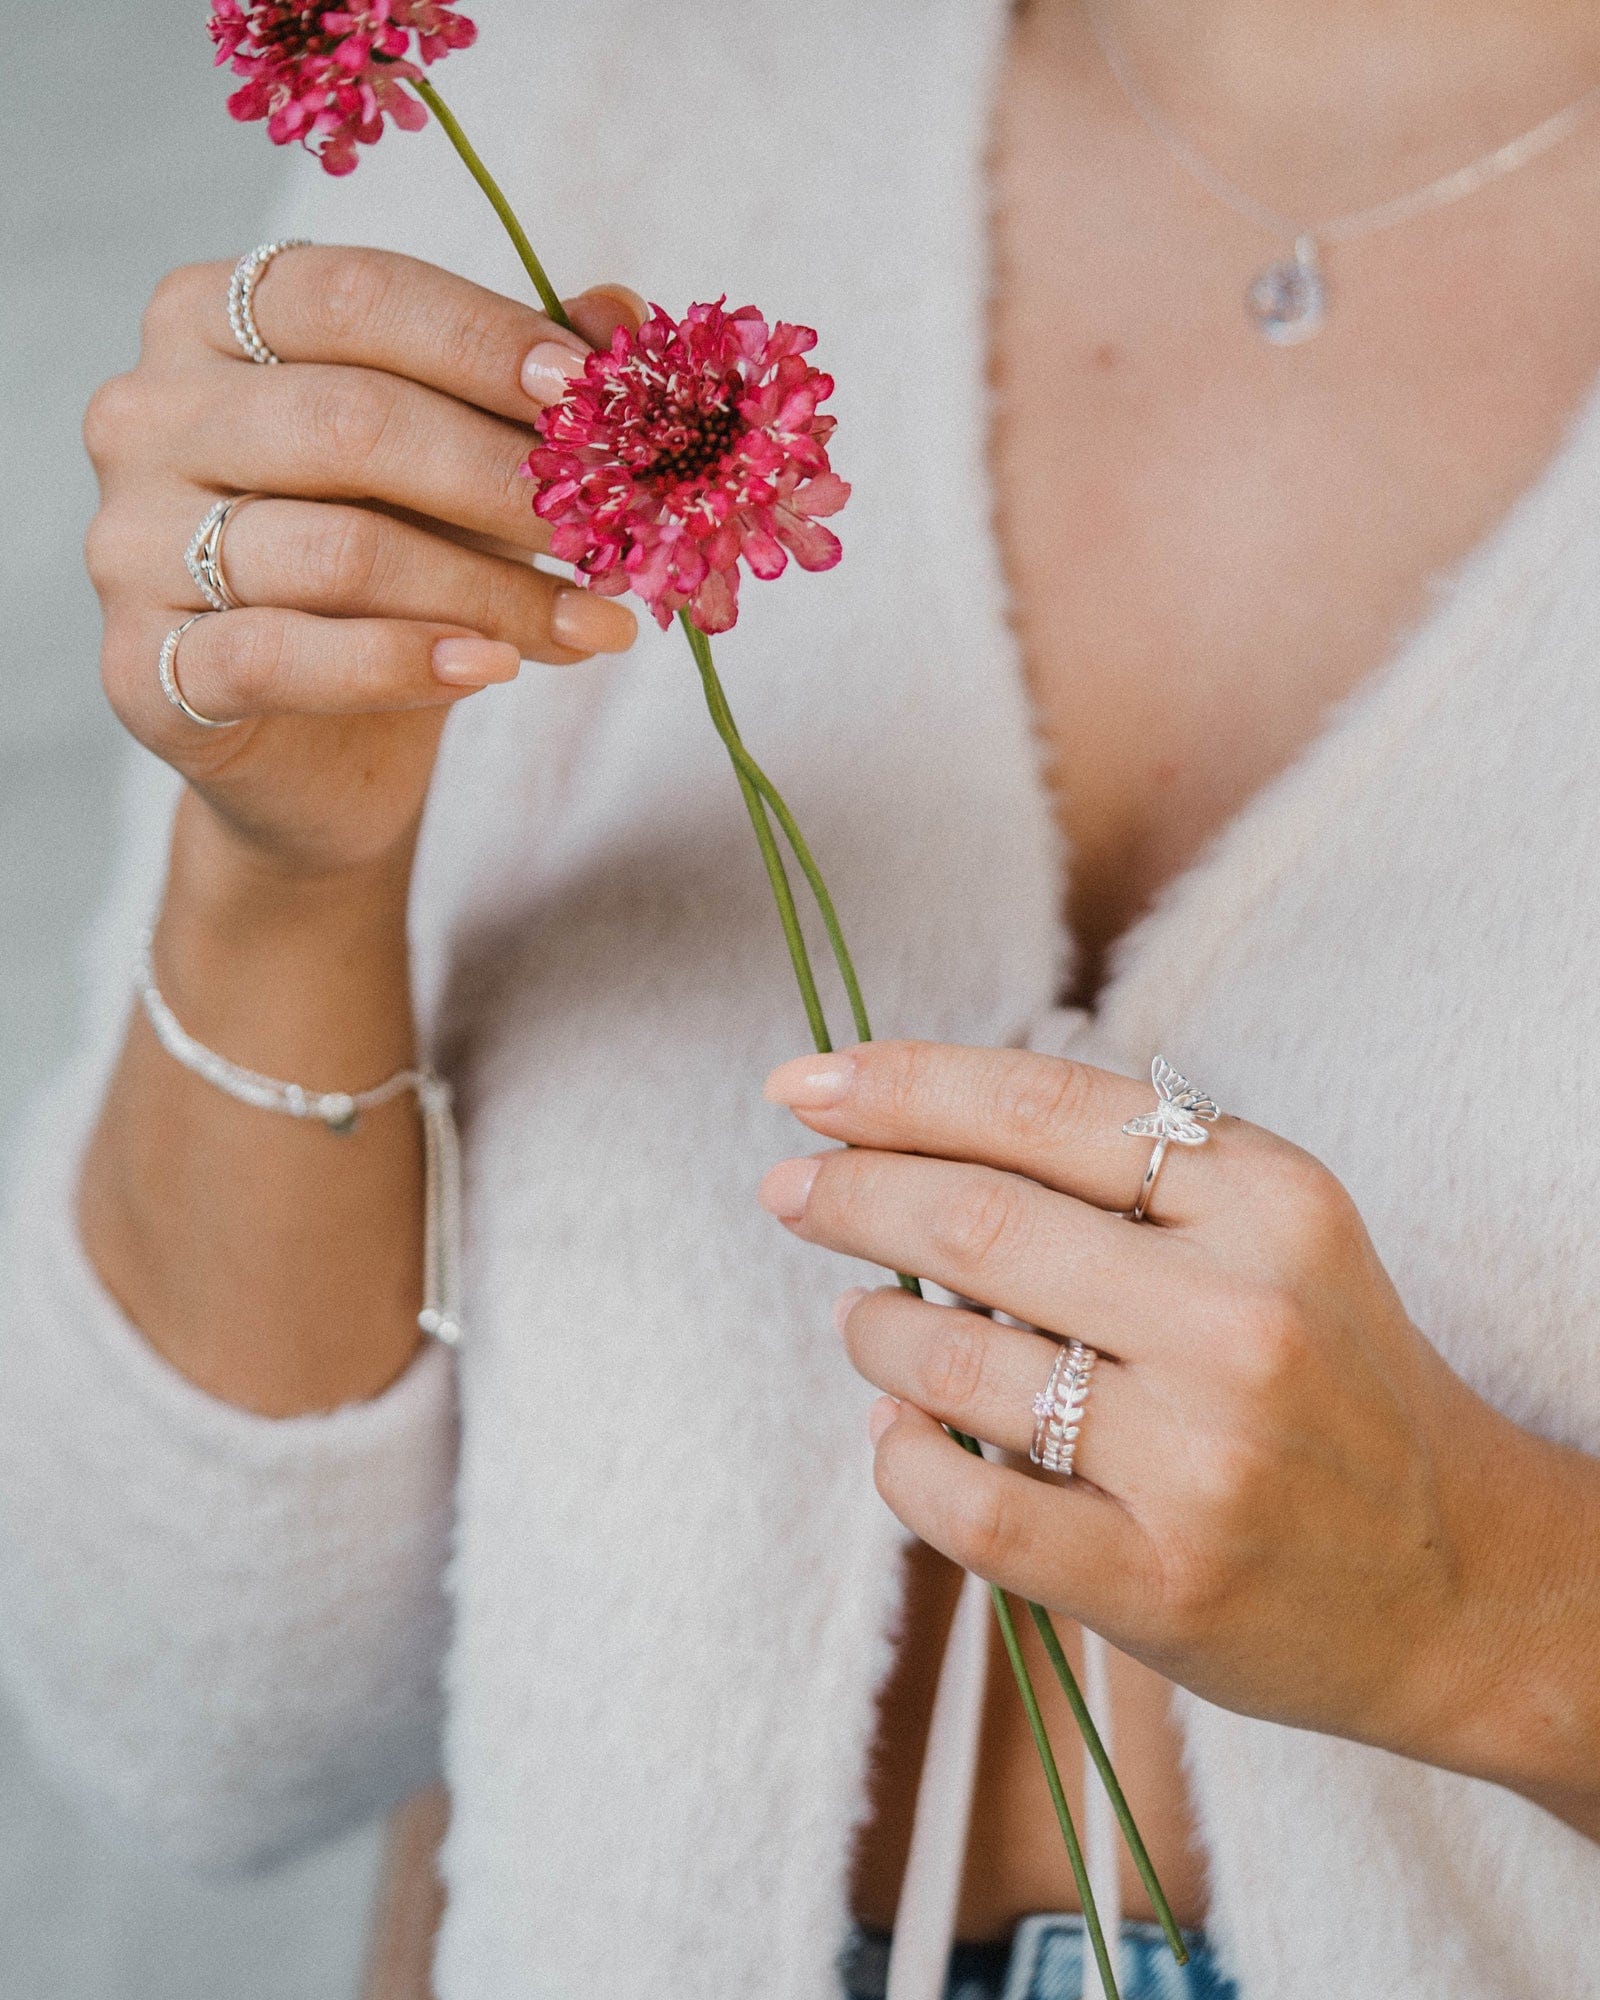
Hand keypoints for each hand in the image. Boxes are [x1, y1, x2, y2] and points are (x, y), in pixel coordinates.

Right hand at [83, 245, 642, 885]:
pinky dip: (402, 664)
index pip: (354, 297)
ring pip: (337, 551)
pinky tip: (493, 669)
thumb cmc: (393, 572)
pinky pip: (282, 657)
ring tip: (598, 624)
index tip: (591, 392)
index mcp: (210, 319)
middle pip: (348, 423)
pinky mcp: (143, 668)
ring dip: (493, 592)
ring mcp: (129, 542)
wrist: (316, 750)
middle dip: (503, 477)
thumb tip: (620, 320)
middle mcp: (147, 415)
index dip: (482, 339)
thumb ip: (528, 386)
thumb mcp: (465, 466)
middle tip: (617, 526)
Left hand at [757, 1039, 1598, 1802]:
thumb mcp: (1272, 1232)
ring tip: (862, 1326)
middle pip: (977, 1218)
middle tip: (789, 1189)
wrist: (1460, 1577)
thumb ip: (1122, 1174)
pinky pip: (968, 1505)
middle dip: (850, 1193)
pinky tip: (898, 1434)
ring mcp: (1203, 1454)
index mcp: (1267, 1196)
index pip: (1039, 1106)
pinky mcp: (1164, 1580)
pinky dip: (900, 1459)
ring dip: (873, 1333)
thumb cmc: (1329, 1378)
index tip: (806, 1085)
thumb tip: (907, 1135)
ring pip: (955, 1359)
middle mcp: (1241, 1313)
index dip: (899, 1087)